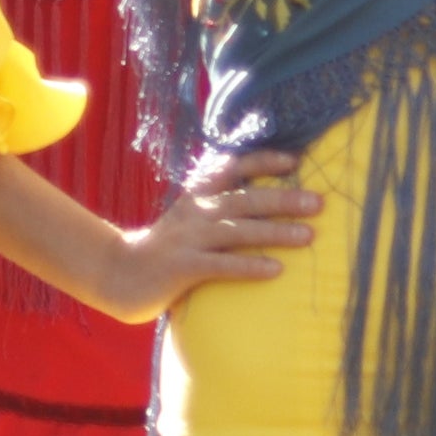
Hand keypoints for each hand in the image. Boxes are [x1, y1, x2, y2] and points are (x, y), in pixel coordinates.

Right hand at [86, 149, 314, 322]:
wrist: (117, 274)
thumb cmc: (162, 250)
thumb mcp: (185, 219)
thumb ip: (214, 207)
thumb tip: (258, 199)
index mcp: (194, 196)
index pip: (231, 169)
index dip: (262, 161)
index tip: (294, 161)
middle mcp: (193, 213)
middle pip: (244, 199)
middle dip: (283, 199)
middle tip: (319, 202)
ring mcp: (187, 240)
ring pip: (237, 230)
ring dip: (275, 231)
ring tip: (308, 236)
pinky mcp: (182, 268)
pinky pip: (221, 265)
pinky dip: (249, 266)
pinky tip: (275, 269)